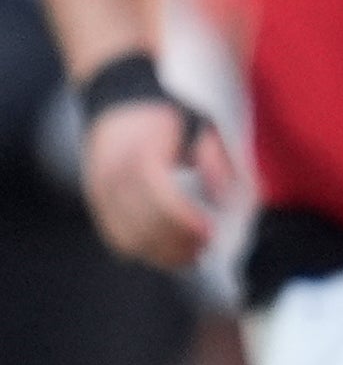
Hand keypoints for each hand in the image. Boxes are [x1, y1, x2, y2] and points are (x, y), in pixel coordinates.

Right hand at [80, 98, 233, 268]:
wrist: (120, 111)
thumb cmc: (166, 123)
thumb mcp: (198, 127)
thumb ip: (214, 157)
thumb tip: (220, 194)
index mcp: (135, 151)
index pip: (154, 192)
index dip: (183, 217)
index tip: (210, 230)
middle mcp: (110, 175)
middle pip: (143, 222)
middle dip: (180, 240)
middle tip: (208, 244)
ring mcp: (101, 195)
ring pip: (131, 238)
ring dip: (168, 252)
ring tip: (196, 251)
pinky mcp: (101, 210)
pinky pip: (122, 242)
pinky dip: (150, 253)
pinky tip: (175, 252)